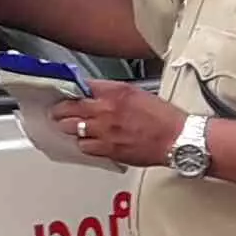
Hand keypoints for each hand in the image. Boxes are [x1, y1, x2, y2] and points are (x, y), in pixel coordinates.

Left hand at [43, 79, 184, 169]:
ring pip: (72, 129)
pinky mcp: (108, 149)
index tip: (66, 92)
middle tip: (57, 112)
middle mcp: (106, 109)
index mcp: (115, 92)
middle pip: (69, 108)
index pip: (82, 85)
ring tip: (68, 127)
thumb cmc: (165, 119)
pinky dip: (83, 144)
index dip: (71, 89)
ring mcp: (105, 131)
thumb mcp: (139, 94)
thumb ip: (116, 93)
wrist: (178, 139)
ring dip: (69, 128)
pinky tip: (85, 142)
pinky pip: (85, 147)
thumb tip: (99, 94)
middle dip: (61, 110)